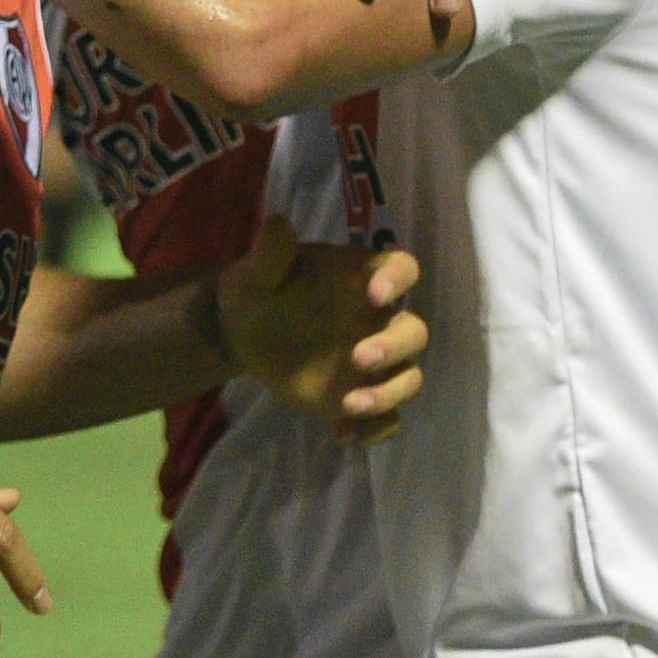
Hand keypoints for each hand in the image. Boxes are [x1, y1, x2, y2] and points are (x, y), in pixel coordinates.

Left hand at [207, 215, 429, 442]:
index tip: (375, 294)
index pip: (402, 269)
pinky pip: (386, 418)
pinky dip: (373, 430)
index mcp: (364, 278)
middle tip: (359, 358)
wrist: (243, 328)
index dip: (397, 281)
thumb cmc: (262, 288)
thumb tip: (276, 223)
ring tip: (349, 405)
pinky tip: (341, 434)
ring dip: (387, 394)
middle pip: (413, 332)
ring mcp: (375, 362)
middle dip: (394, 347)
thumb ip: (272, 253)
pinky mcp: (360, 394)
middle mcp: (379, 320)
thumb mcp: (260, 270)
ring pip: (408, 379)